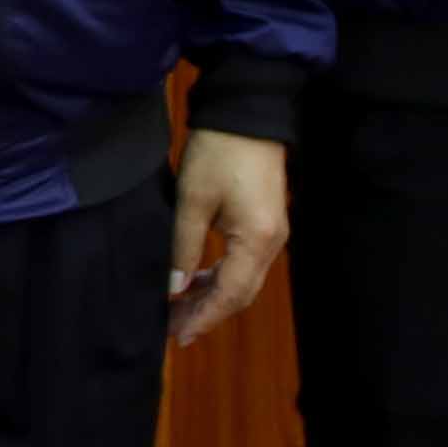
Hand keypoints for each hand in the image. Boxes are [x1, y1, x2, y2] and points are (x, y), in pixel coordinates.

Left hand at [165, 127, 287, 348]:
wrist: (247, 111)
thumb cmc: (219, 150)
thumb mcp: (192, 198)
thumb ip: (183, 246)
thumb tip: (174, 286)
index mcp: (257, 241)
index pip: (230, 295)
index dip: (204, 318)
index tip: (179, 336)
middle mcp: (273, 244)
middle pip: (241, 294)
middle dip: (207, 313)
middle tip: (174, 327)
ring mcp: (273, 233)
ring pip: (244, 280)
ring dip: (213, 296)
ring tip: (180, 307)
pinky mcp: (267, 222)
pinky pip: (246, 263)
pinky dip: (222, 276)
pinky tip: (197, 279)